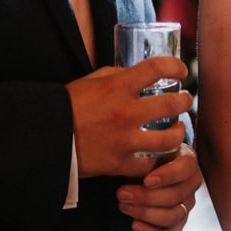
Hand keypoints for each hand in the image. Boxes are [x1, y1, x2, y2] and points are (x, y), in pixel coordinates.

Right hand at [68, 56, 191, 178]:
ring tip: (178, 129)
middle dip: (185, 101)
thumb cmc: (67, 106)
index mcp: (117, 87)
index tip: (181, 69)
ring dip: (179, 133)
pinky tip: (158, 153)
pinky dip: (156, 159)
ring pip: (169, 140)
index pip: (157, 68)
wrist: (45, 138)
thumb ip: (118, 76)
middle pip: (172, 105)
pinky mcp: (119, 164)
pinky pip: (149, 163)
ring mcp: (124, 141)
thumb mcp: (91, 81)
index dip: (175, 66)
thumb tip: (140, 76)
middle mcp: (125, 112)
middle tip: (184, 101)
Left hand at [116, 143, 200, 230]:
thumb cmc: (144, 156)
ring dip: (144, 213)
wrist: (142, 170)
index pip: (186, 168)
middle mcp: (191, 184)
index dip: (167, 176)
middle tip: (121, 193)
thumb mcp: (146, 149)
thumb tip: (139, 153)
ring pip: (172, 216)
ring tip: (123, 205)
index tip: (146, 180)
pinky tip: (134, 226)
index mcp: (188, 160)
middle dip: (145, 197)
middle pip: (175, 196)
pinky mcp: (178, 224)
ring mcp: (186, 206)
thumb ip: (146, 150)